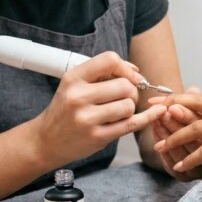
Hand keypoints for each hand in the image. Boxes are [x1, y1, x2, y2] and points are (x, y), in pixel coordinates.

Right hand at [34, 51, 165, 164]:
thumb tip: (135, 70)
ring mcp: (87, 118)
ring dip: (129, 108)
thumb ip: (102, 74)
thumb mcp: (75, 85)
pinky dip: (146, 118)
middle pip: (125, 85)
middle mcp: (78, 96)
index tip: (131, 76)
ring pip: (128, 105)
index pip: (109, 60)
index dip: (126, 67)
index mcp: (73, 78)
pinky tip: (156, 113)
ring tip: (116, 112)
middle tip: (124, 97)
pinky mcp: (97, 137)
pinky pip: (130, 124)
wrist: (46, 140)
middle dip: (131, 91)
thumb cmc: (65, 110)